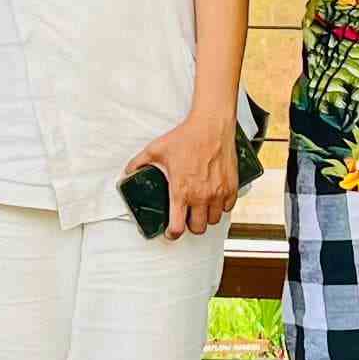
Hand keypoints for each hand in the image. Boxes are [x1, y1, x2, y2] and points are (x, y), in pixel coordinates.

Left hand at [125, 111, 240, 240]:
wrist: (211, 125)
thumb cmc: (185, 137)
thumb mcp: (155, 150)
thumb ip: (138, 163)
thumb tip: (127, 172)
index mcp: (181, 191)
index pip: (177, 227)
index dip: (172, 234)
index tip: (171, 232)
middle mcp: (201, 196)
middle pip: (198, 228)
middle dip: (190, 226)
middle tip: (186, 217)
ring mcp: (218, 193)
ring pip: (214, 220)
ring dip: (206, 217)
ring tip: (201, 208)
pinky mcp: (231, 186)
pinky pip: (228, 207)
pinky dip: (221, 206)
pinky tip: (214, 198)